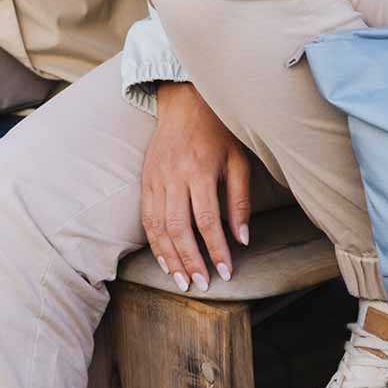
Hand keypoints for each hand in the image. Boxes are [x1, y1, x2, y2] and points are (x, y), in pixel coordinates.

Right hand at [139, 82, 252, 291]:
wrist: (185, 103)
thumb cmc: (219, 132)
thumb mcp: (239, 161)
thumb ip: (240, 201)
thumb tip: (242, 239)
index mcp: (200, 170)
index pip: (207, 221)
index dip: (216, 250)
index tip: (226, 272)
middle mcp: (174, 176)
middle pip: (178, 228)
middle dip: (190, 261)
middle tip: (201, 285)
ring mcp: (156, 179)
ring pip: (158, 227)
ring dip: (170, 258)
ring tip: (182, 281)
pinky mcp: (146, 181)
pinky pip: (147, 218)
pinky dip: (155, 243)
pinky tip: (165, 261)